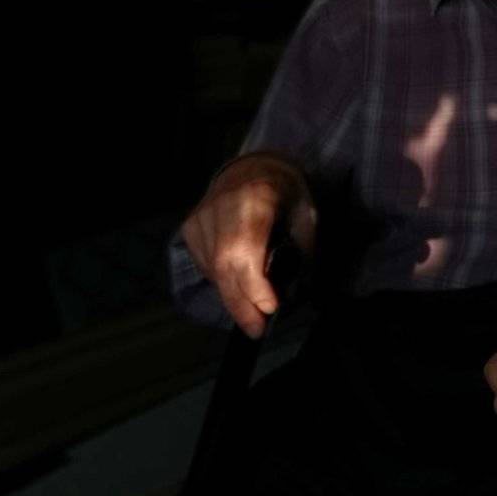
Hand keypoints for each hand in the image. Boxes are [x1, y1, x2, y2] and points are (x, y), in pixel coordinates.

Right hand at [179, 152, 315, 338]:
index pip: (245, 250)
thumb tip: (296, 293)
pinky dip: (222, 281)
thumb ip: (302, 250)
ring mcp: (201, 216)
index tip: (270, 308)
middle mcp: (221, 206)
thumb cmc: (285, 192)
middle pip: (224, 266)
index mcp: (255, 197)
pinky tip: (238, 284)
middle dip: (241, 304)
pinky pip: (204, 265)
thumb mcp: (306, 215)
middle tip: (257, 329)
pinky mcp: (190, 226)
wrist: (254, 165)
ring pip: (212, 270)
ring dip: (232, 296)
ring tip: (252, 311)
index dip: (254, 285)